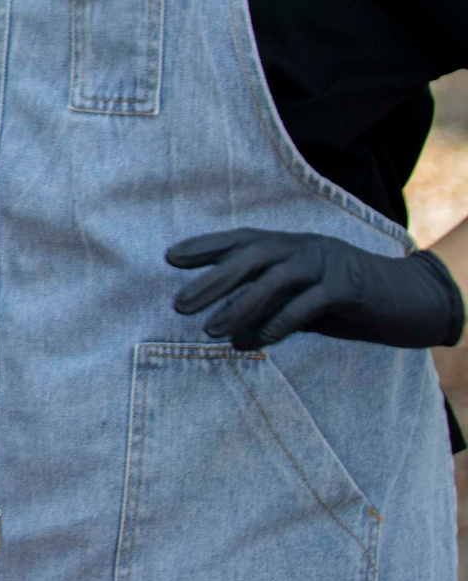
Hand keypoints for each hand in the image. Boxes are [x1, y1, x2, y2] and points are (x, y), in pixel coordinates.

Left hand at [168, 229, 465, 349]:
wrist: (410, 298)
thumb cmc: (348, 299)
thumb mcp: (304, 298)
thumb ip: (272, 306)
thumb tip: (232, 332)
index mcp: (290, 244)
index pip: (241, 239)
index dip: (205, 245)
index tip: (170, 257)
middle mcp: (304, 247)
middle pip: (250, 256)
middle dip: (212, 280)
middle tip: (180, 304)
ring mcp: (327, 263)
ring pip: (274, 279)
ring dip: (239, 305)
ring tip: (210, 330)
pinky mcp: (349, 287)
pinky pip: (308, 303)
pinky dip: (280, 321)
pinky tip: (258, 340)